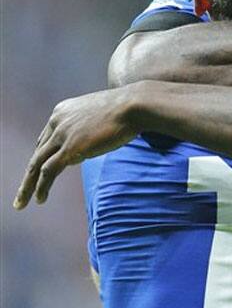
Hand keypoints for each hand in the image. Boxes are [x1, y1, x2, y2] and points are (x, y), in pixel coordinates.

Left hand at [13, 85, 139, 209]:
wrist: (133, 105)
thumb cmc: (125, 109)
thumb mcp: (99, 116)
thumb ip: (87, 129)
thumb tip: (82, 150)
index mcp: (63, 110)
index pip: (46, 137)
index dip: (43, 156)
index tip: (42, 171)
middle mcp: (57, 121)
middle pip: (38, 152)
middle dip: (30, 173)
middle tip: (23, 191)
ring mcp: (62, 134)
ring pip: (36, 164)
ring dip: (28, 186)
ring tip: (22, 203)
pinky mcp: (70, 148)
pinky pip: (48, 171)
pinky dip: (41, 187)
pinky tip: (41, 199)